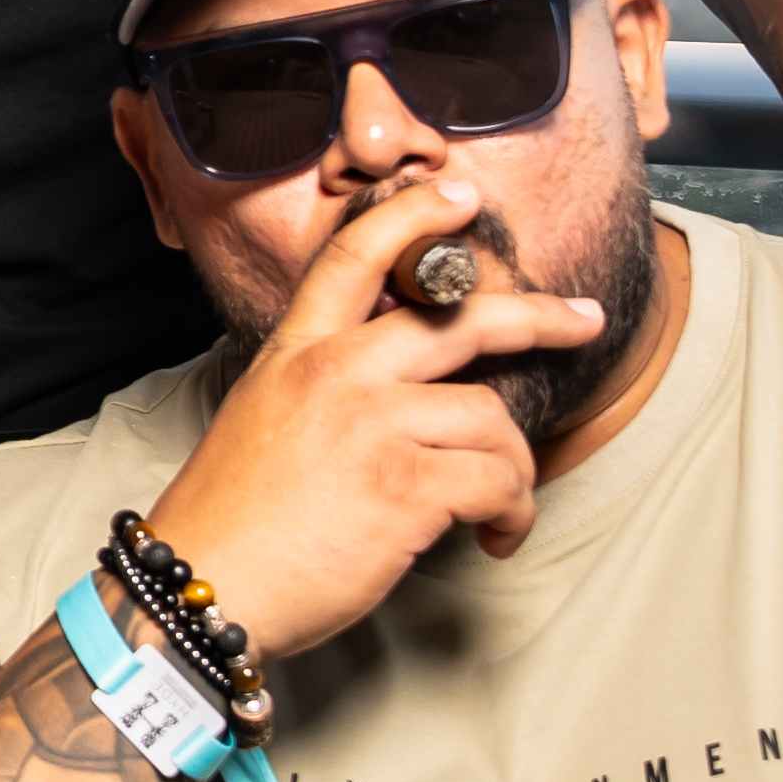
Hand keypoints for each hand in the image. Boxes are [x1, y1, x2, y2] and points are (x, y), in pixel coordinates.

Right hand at [143, 176, 613, 663]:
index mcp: (296, 352)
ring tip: (501, 508)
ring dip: (515, 469)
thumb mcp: (263, 419)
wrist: (201, 587)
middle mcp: (336, 373)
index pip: (357, 256)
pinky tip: (494, 537)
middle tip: (581, 321)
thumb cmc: (231, 520)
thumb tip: (406, 394)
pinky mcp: (402, 487)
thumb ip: (326, 388)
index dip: (414, 216)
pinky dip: (512, 514)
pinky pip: (496, 482)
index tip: (460, 194)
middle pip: (460, 319)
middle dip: (538, 318)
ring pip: (491, 416)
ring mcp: (371, 425)